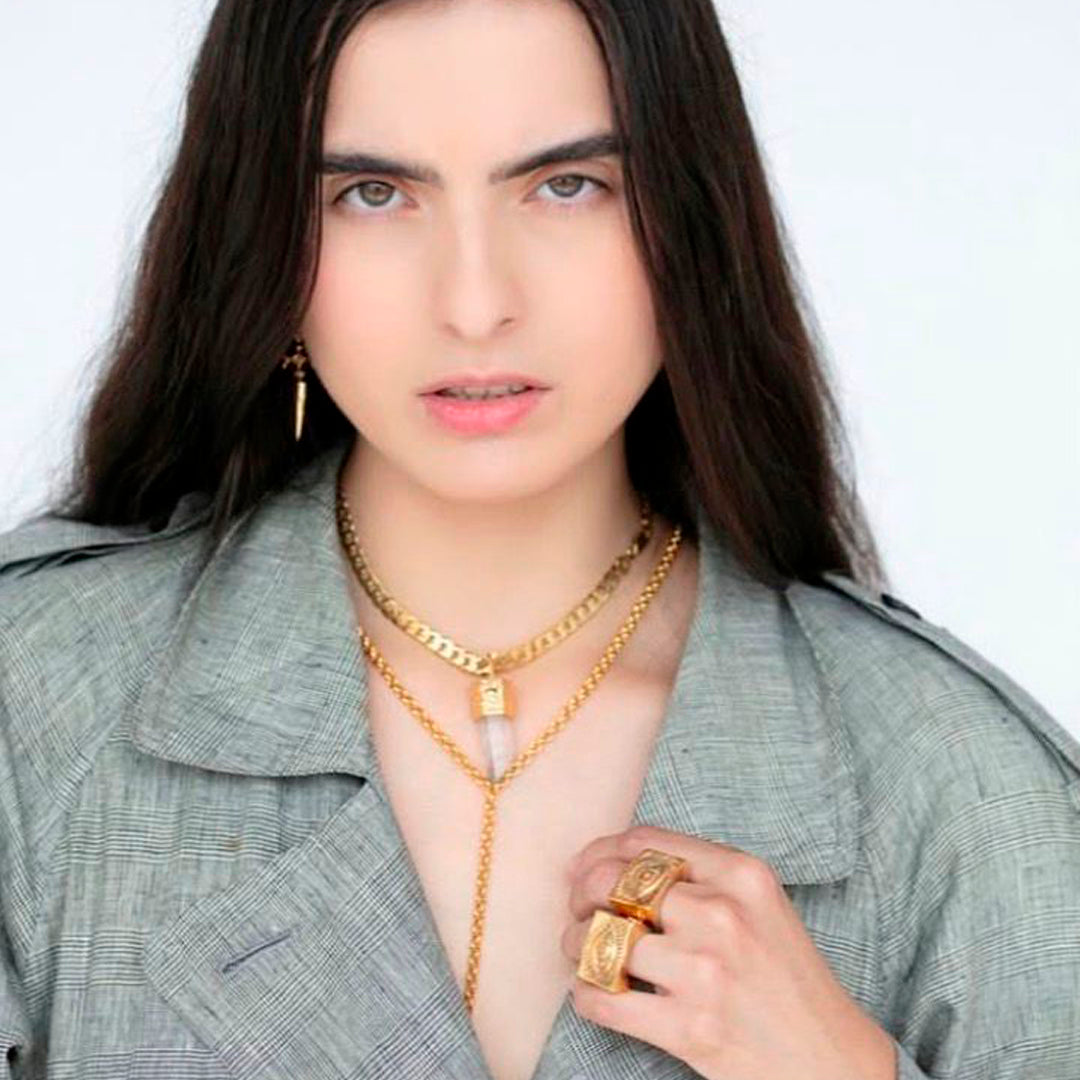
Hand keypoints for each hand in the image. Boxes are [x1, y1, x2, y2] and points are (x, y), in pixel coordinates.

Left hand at [561, 824, 895, 1079]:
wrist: (833, 1063)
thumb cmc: (786, 978)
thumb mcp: (759, 904)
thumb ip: (699, 875)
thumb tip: (606, 861)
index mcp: (741, 874)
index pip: (644, 842)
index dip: (600, 851)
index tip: (583, 867)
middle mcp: (722, 914)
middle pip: (610, 881)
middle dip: (580, 894)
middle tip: (578, 911)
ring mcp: (704, 972)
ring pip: (598, 939)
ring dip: (576, 946)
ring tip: (583, 953)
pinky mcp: (689, 1028)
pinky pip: (601, 999)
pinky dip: (585, 995)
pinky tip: (596, 993)